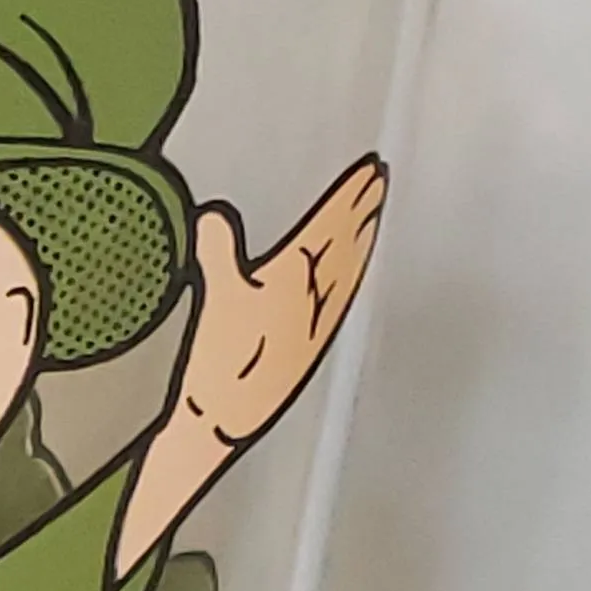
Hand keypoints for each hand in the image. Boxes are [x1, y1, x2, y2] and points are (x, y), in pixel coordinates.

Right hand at [168, 156, 387, 461]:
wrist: (224, 419)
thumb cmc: (222, 366)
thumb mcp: (216, 300)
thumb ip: (218, 254)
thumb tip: (213, 216)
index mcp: (296, 278)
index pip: (330, 227)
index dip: (349, 197)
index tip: (370, 171)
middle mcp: (315, 297)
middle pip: (345, 244)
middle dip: (360, 212)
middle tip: (377, 184)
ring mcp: (315, 322)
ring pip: (347, 270)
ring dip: (360, 241)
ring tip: (370, 218)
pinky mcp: (307, 345)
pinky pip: (339, 297)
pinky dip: (348, 276)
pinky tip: (348, 274)